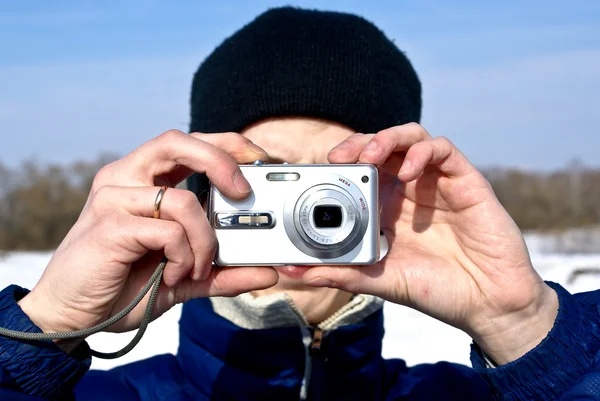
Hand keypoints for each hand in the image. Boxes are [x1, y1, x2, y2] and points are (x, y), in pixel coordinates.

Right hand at [18, 130, 278, 349]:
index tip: (259, 158)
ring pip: (182, 201)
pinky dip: (183, 256)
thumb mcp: (185, 276)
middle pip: (177, 142)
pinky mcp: (109, 225)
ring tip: (195, 268)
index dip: (225, 144)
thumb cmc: (124, 287)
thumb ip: (223, 271)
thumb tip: (268, 273)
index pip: (187, 144)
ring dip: (203, 241)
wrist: (75, 316)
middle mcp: (124, 179)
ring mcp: (113, 199)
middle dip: (220, 159)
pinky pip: (168, 230)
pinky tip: (171, 274)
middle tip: (243, 191)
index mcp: (142, 181)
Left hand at [302, 124, 557, 363]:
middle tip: (337, 158)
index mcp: (387, 207)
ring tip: (368, 157)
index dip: (339, 163)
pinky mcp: (465, 180)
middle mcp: (408, 189)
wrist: (486, 304)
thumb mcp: (379, 280)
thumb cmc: (435, 290)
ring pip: (409, 137)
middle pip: (380, 146)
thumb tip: (292, 272)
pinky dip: (421, 152)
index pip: (359, 170)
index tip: (315, 172)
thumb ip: (339, 272)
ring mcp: (435, 182)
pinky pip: (442, 149)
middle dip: (356, 144)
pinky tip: (407, 173)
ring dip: (386, 139)